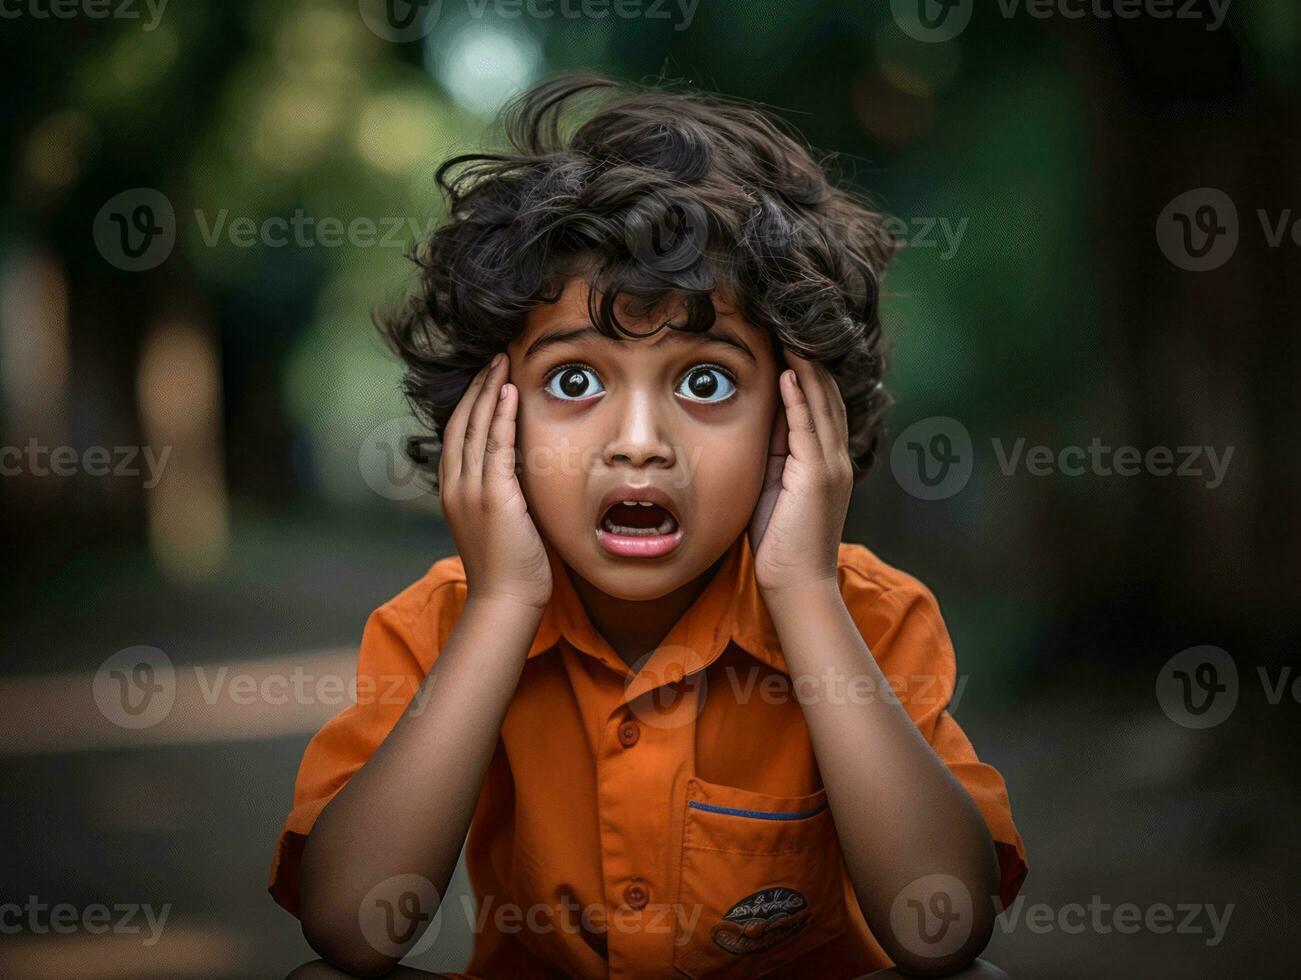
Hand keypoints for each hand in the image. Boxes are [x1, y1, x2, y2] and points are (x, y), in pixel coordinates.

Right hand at [439, 352, 551, 610]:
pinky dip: (501, 416)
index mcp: (454, 492)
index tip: (486, 379)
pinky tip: (509, 393)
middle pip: (462, 423)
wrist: (505, 601)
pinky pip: (496, 446)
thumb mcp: (498, 522)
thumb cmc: (509, 568)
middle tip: (494, 358)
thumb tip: (519, 470)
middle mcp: (455, 486)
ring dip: (490, 392)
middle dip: (478, 388)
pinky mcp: (493, 496)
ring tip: (502, 364)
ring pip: (476, 428)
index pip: (457, 435)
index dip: (471, 403)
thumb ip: (502, 493)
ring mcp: (471, 491)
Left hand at [748, 351, 853, 596]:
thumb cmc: (781, 545)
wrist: (798, 585)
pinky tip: (789, 370)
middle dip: (810, 360)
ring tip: (790, 333)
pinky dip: (798, 396)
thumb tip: (761, 426)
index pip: (819, 407)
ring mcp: (830, 467)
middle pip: (826, 396)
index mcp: (825, 463)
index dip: (806, 374)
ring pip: (821, 404)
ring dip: (806, 367)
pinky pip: (808, 427)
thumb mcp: (774, 491)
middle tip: (790, 324)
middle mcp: (835, 459)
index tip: (786, 343)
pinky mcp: (818, 477)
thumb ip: (774, 458)